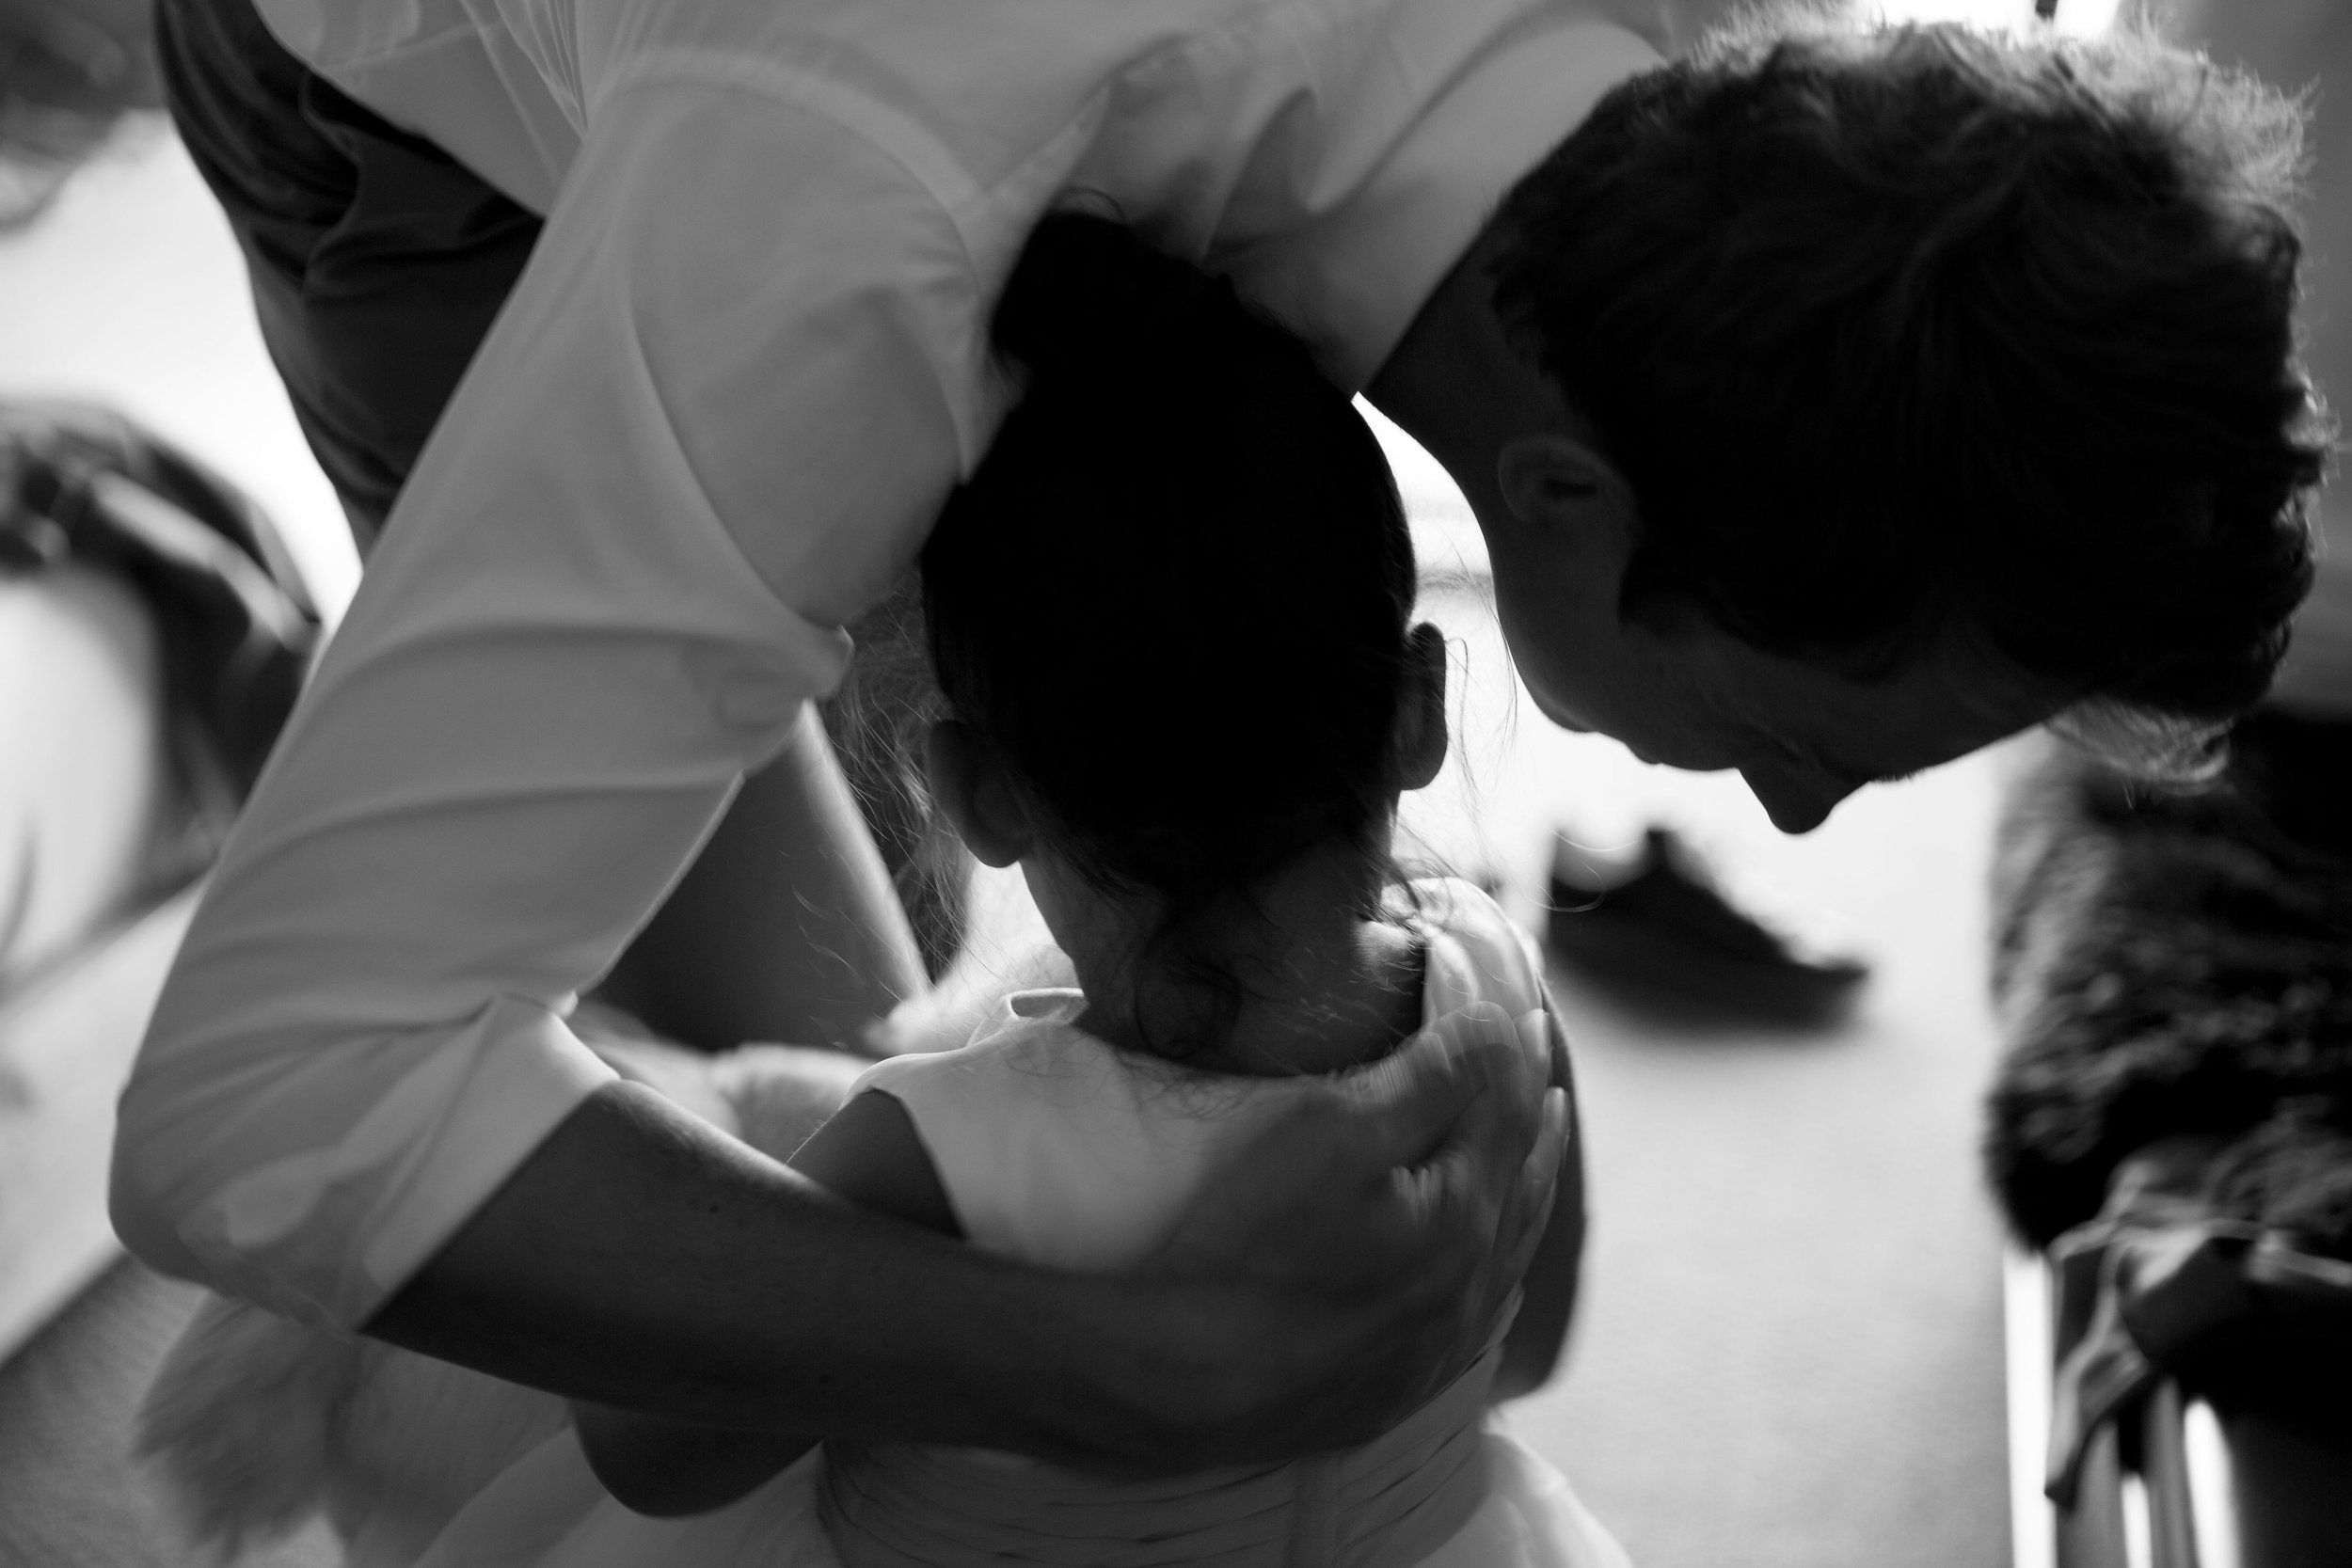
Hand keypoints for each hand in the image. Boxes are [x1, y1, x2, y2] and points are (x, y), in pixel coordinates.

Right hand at [1125, 1002, 1567, 1465]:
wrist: (1180, 1378)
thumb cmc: (1246, 1244)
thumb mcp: (1329, 1131)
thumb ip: (1426, 1081)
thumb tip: (1498, 1033)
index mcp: (1464, 1221)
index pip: (1507, 1120)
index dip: (1515, 1064)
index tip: (1523, 1020)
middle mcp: (1470, 1292)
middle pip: (1521, 1190)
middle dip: (1534, 1130)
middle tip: (1544, 1084)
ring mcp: (1438, 1347)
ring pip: (1506, 1260)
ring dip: (1522, 1199)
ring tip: (1531, 1160)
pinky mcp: (1401, 1385)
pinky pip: (1475, 1318)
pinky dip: (1492, 1271)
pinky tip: (1484, 1265)